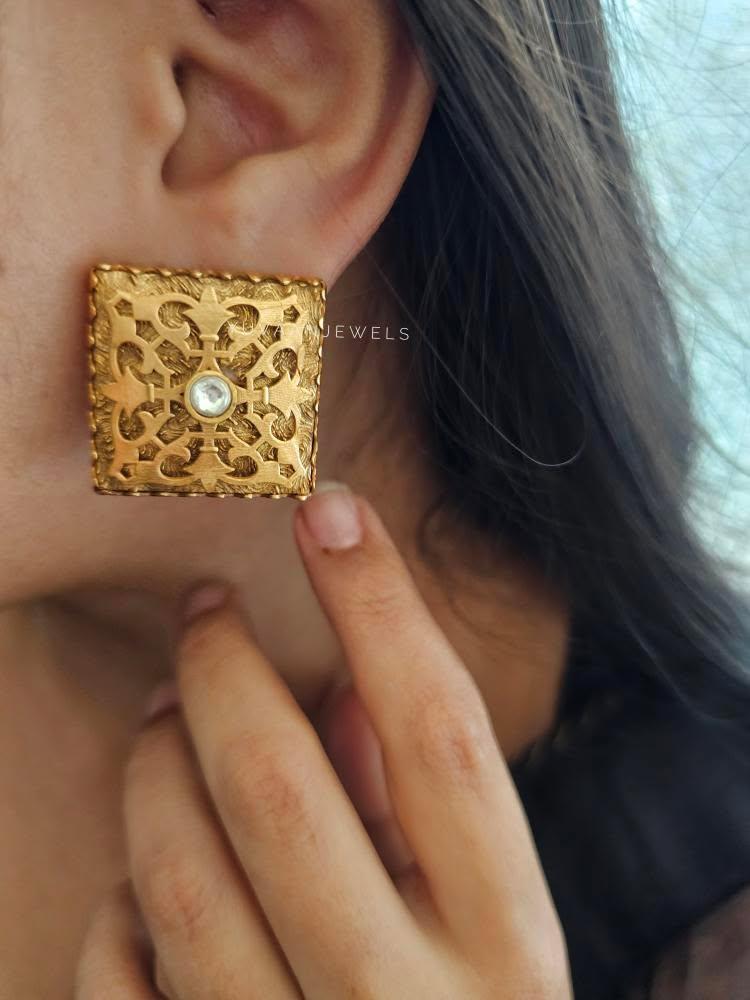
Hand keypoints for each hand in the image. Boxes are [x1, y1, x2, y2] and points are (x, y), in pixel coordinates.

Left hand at [75, 487, 570, 998]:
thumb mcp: (484, 932)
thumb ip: (421, 808)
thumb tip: (347, 683)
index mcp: (507, 949)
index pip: (440, 734)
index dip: (383, 607)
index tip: (329, 508)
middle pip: (278, 788)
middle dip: (222, 671)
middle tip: (201, 614)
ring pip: (175, 877)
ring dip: (153, 767)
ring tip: (161, 718)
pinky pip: (117, 982)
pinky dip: (117, 909)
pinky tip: (142, 881)